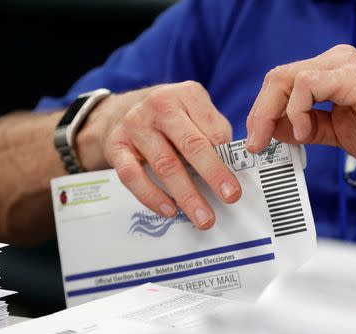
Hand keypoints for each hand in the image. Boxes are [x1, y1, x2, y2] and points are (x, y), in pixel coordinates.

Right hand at [76, 81, 240, 228]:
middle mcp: (160, 106)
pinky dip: (152, 196)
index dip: (228, 157)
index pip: (214, 129)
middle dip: (214, 174)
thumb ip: (215, 133)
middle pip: (192, 145)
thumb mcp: (196, 111)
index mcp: (187, 95)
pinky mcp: (117, 146)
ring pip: (165, 164)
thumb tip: (233, 166)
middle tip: (230, 197)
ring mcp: (136, 125)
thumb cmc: (170, 117)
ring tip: (203, 217)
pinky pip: (133, 175)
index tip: (239, 179)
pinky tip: (169, 210)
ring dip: (187, 195)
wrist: (122, 110)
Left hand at [246, 45, 355, 166]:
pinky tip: (308, 132)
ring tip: (285, 139)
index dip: (265, 112)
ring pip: (285, 78)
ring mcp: (342, 65)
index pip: (285, 83)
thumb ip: (308, 128)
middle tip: (257, 143)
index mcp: (333, 73)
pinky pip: (305, 85)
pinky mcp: (349, 75)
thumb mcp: (338, 133)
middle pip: (278, 77)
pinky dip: (297, 112)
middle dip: (260, 113)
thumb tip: (276, 131)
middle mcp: (335, 61)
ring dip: (273, 113)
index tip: (259, 140)